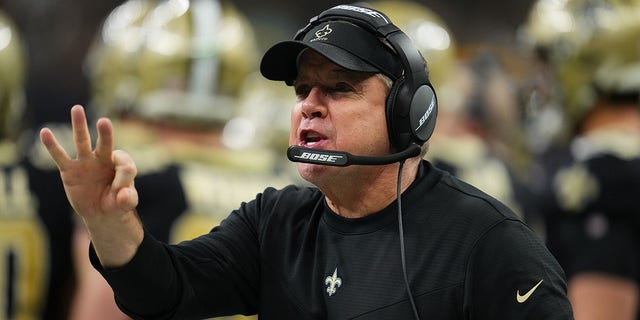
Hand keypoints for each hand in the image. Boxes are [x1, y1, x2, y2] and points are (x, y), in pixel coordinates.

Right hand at [39, 105, 137, 220]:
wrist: (101, 212)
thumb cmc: (117, 203)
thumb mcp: (127, 203)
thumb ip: (128, 198)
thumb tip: (123, 194)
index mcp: (119, 164)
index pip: (123, 161)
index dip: (124, 174)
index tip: (122, 191)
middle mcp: (103, 158)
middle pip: (105, 143)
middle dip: (105, 133)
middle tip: (104, 122)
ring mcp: (85, 162)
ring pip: (82, 141)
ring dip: (80, 126)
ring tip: (77, 108)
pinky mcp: (69, 171)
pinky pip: (60, 156)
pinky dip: (52, 145)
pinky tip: (44, 132)